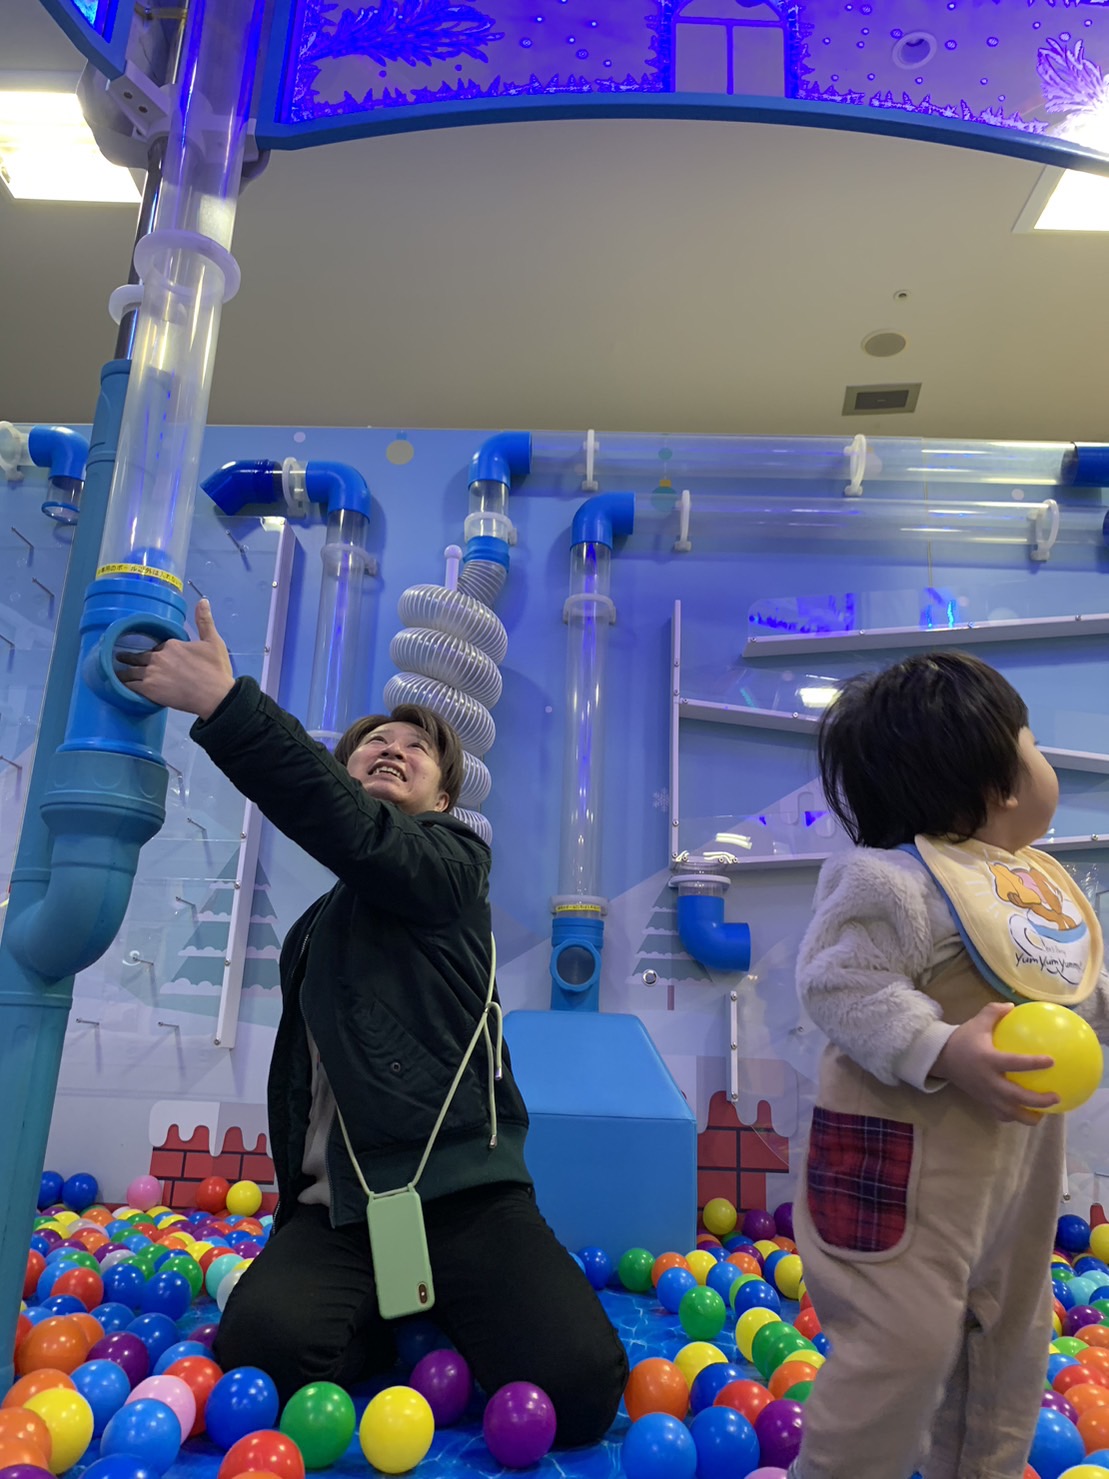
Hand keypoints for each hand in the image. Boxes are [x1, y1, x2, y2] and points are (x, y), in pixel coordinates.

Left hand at [116, 599, 234, 719]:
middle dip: (131, 658)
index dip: (157, 653)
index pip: (158, 647)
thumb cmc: (216, 670)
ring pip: (132, 671)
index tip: (155, 657)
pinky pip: (130, 686)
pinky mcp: (148, 689)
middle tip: (121, 658)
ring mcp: (152, 673)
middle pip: (141, 657)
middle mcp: (159, 657)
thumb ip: (205, 621)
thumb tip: (203, 600)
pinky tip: (117, 687)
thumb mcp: (214, 641)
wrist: (216, 696)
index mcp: (172, 644)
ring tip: (115, 673)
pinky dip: (122, 686)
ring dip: (123, 672)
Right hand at [932, 1001, 1058, 1124]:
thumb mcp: (976, 1022)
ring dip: (1028, 1116)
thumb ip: (993, 1012)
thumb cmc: (962, 1040)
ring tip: (1044, 1115)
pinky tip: (1025, 1113)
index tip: (1052, 1061)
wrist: (941, 1058)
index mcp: (989, 1060)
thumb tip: (1013, 1005)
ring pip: (1009, 1112)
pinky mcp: (983, 1101)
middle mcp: (989, 1081)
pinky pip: (1000, 1114)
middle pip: (1016, 1096)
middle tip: (1056, 1097)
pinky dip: (1013, 1116)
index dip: (1033, 1063)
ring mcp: (986, 1094)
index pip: (1015, 1063)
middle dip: (1037, 1100)